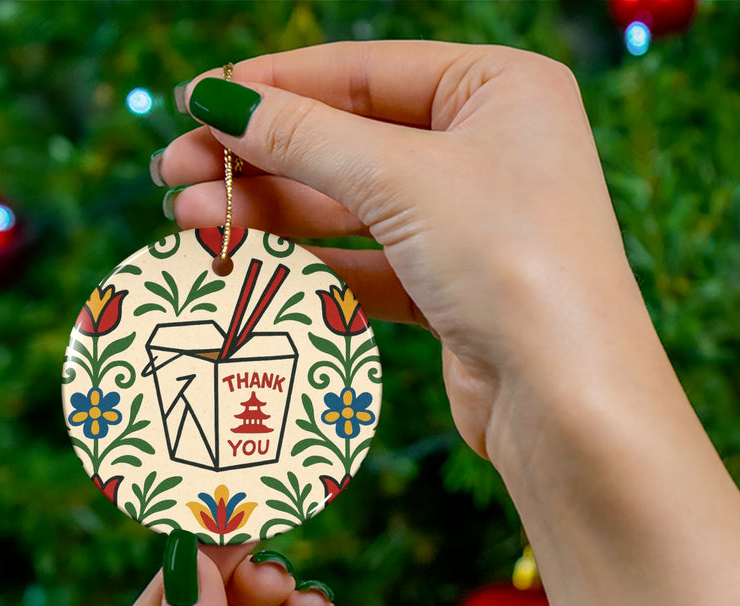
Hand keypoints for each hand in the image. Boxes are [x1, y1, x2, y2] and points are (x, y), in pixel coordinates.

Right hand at [158, 41, 636, 462]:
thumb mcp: (400, 178)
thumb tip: (218, 100)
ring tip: (192, 223)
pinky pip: (368, 265)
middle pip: (351, 141)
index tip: (194, 101)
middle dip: (260, 159)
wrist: (566, 399)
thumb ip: (304, 137)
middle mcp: (491, 150)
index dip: (274, 86)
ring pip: (353, 208)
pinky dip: (310, 266)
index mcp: (501, 89)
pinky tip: (247, 266)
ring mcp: (473, 225)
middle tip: (174, 174)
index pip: (365, 72)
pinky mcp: (454, 292)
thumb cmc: (508, 259)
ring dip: (272, 215)